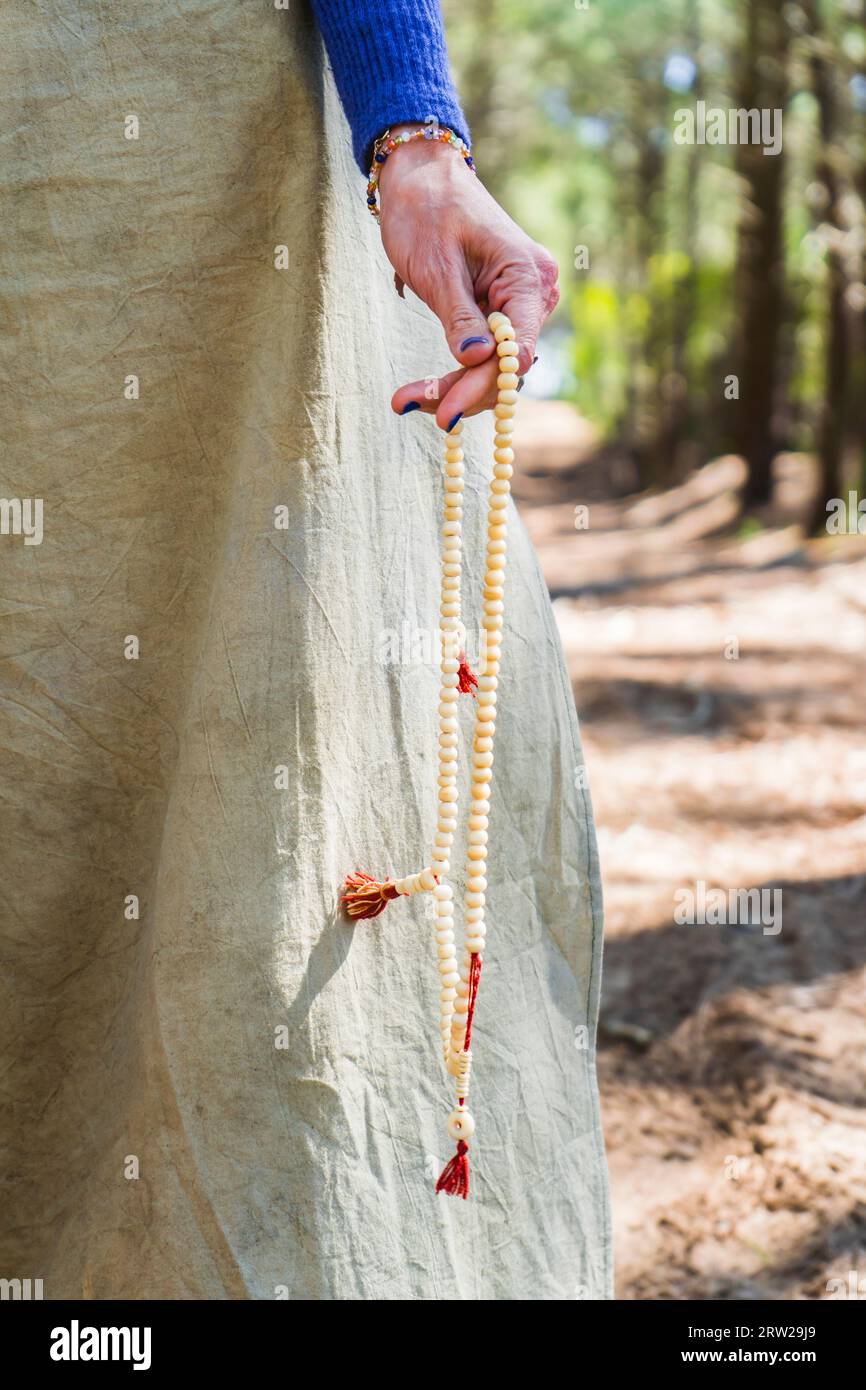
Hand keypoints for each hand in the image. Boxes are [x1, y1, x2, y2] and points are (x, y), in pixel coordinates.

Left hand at [378, 126, 559, 430]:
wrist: (421, 175)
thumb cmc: (427, 208)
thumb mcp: (436, 265)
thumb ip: (458, 315)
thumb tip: (478, 361)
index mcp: (527, 276)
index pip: (514, 352)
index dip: (480, 386)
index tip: (442, 413)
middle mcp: (534, 294)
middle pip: (503, 366)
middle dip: (459, 392)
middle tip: (404, 404)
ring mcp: (519, 304)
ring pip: (492, 366)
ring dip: (453, 387)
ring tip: (404, 399)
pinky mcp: (499, 310)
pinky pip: (484, 353)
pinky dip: (455, 371)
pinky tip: (419, 391)